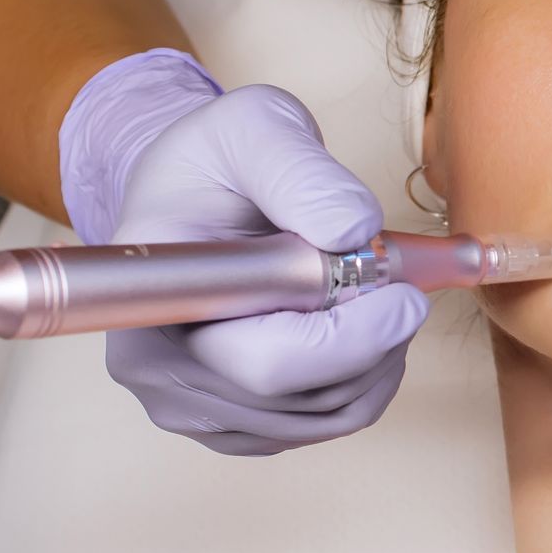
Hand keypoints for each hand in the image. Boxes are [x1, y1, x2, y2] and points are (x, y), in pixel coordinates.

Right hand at [60, 50, 427, 454]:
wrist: (192, 190)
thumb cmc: (214, 160)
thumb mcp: (256, 130)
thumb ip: (304, 174)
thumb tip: (355, 230)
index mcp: (149, 299)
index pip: (262, 363)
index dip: (347, 339)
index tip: (401, 294)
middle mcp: (155, 368)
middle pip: (300, 400)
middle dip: (374, 342)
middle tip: (400, 284)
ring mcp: (191, 403)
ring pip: (324, 417)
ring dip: (378, 359)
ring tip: (376, 292)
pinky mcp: (232, 420)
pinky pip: (324, 422)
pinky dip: (365, 377)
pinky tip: (359, 324)